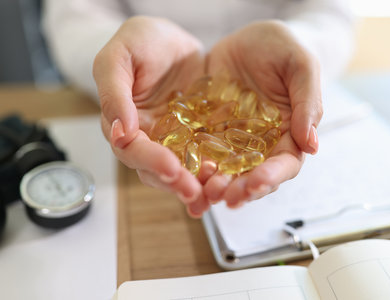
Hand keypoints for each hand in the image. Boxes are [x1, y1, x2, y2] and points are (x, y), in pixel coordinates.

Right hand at [93, 16, 205, 211]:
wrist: (173, 40)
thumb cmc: (141, 42)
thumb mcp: (120, 56)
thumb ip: (114, 92)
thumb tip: (120, 132)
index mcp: (124, 123)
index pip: (132, 150)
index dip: (150, 160)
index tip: (171, 168)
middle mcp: (149, 138)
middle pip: (157, 170)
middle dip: (176, 182)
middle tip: (196, 192)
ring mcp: (176, 140)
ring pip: (183, 170)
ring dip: (198, 183)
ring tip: (215, 192)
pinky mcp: (200, 137)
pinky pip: (208, 156)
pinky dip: (218, 168)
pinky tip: (231, 177)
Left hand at [190, 20, 322, 213]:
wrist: (253, 39)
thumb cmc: (284, 49)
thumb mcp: (301, 66)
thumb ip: (308, 103)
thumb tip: (312, 145)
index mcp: (288, 134)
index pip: (284, 164)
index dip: (272, 177)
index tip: (256, 184)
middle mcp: (261, 144)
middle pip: (253, 175)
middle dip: (239, 189)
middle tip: (224, 196)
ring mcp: (232, 140)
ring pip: (225, 170)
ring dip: (214, 184)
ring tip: (202, 191)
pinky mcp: (208, 130)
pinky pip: (200, 150)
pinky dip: (192, 164)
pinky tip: (181, 171)